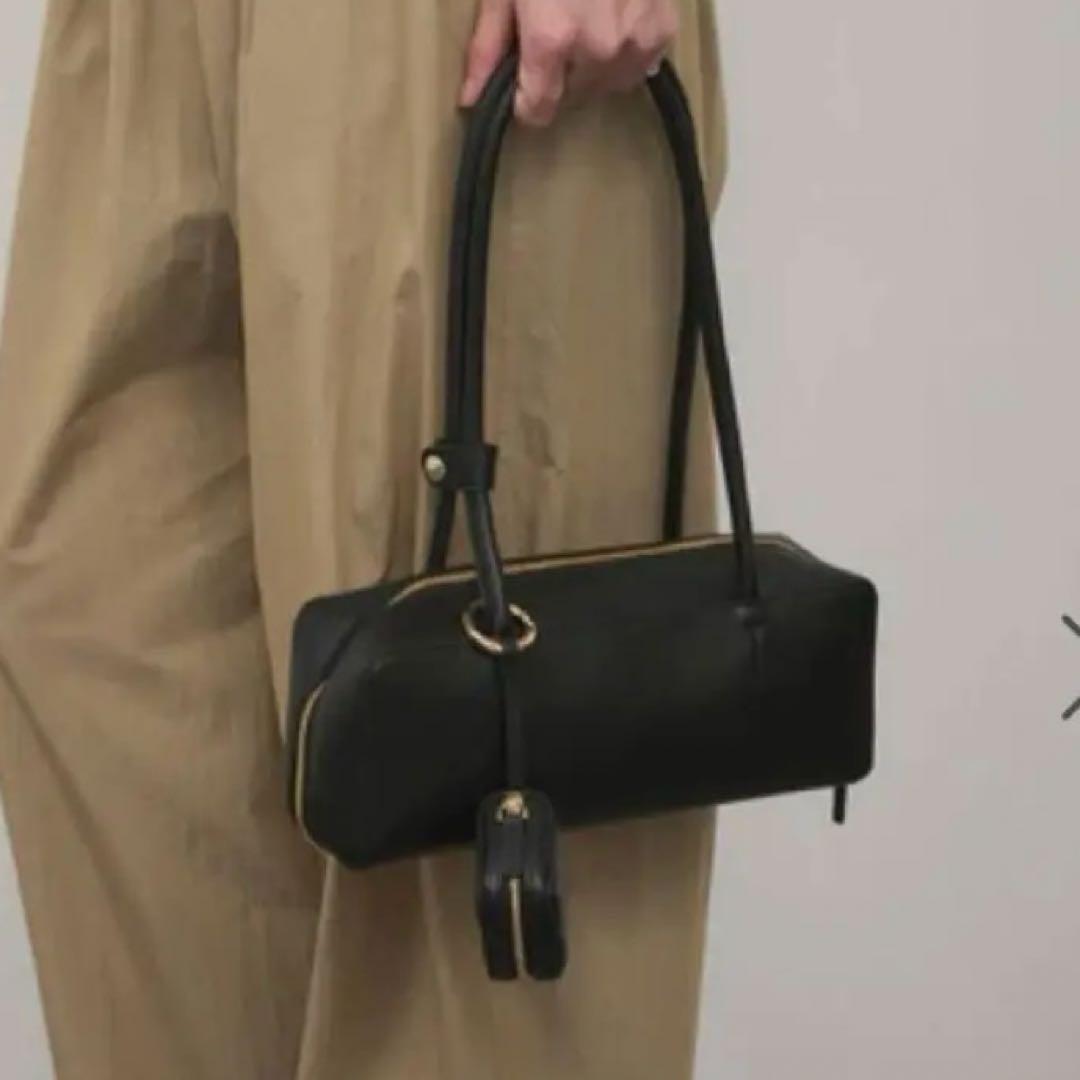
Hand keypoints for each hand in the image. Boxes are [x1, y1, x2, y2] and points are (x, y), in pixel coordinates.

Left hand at [460, 0, 677, 127]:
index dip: (524, 99)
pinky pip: (639, 65)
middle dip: (559, 72)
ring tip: (587, 16)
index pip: (537, 111)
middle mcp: (598, 50)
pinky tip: (613, 15)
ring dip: (593, 64)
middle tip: (556, 23)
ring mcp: (636, 41)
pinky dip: (625, 49)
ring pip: (606, 84)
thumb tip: (470, 100)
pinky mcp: (663, 29)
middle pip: (570, 97)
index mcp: (553, 40)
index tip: (522, 78)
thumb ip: (488, 47)